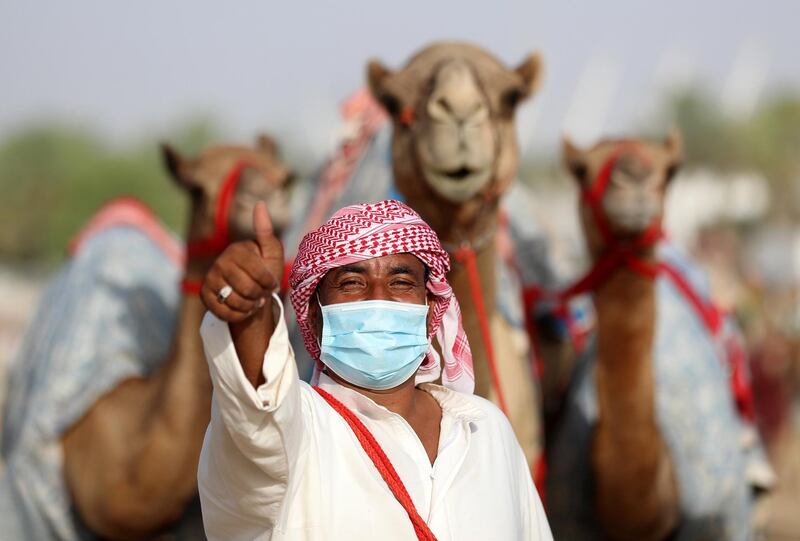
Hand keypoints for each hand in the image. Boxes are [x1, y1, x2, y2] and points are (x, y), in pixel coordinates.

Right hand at [201, 202, 284, 322]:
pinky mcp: (204, 295)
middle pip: (247, 289)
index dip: (269, 283)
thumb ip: (266, 231)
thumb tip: (260, 204)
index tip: (272, 283)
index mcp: (237, 250)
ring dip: (250, 306)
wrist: (250, 290)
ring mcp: (210, 279)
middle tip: (262, 293)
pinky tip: (243, 307)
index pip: (259, 273)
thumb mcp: (271, 251)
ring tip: (253, 300)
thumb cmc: (264, 269)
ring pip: (236, 302)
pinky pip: (225, 313)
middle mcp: (220, 262)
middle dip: (260, 295)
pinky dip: (239, 315)